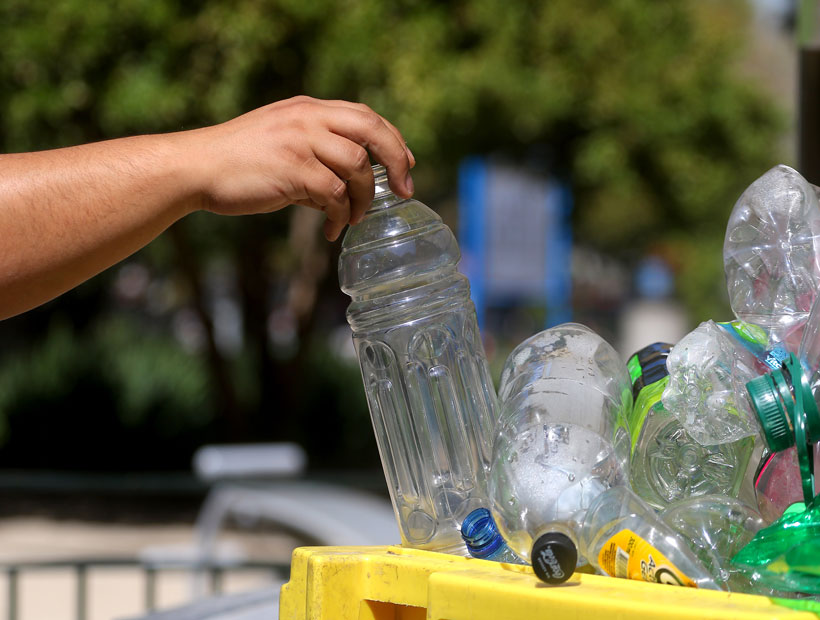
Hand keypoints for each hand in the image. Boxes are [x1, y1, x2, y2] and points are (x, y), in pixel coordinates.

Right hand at [187, 96, 415, 240]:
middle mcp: (308, 118)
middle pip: (371, 130)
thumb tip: (348, 185)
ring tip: (353, 218)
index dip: (392, 139)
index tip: (406, 164)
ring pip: (357, 166)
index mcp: (308, 109)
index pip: (365, 115)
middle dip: (395, 161)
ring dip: (364, 198)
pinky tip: (333, 229)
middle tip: (404, 191)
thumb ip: (315, 152)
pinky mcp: (292, 169)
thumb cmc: (238, 162)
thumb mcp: (281, 141)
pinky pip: (334, 193)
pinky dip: (340, 214)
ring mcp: (300, 141)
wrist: (197, 167)